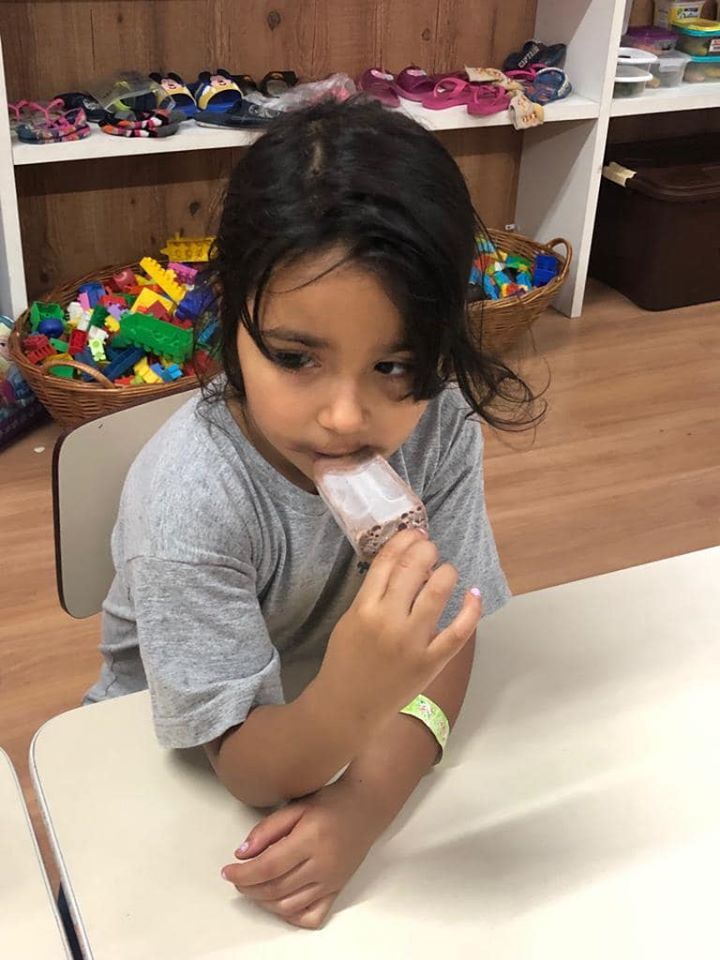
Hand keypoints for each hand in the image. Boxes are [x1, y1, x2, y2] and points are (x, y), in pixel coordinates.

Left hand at [221, 778, 381, 928]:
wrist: (366, 807)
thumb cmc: (331, 802)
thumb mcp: (296, 805)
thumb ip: (267, 829)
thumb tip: (242, 853)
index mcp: (310, 840)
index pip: (268, 867)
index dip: (243, 874)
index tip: (227, 872)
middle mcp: (322, 865)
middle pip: (275, 888)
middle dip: (248, 887)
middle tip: (236, 878)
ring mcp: (331, 881)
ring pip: (288, 905)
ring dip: (263, 901)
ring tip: (252, 887)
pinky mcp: (337, 890)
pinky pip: (311, 915)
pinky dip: (290, 915)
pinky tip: (279, 902)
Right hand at [318, 529, 481, 723]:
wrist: (348, 706)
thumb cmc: (346, 659)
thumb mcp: (350, 619)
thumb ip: (374, 593)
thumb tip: (405, 564)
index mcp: (364, 607)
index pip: (387, 560)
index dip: (404, 540)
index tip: (414, 533)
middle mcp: (389, 620)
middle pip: (413, 569)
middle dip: (426, 549)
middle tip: (430, 547)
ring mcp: (412, 641)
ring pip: (438, 592)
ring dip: (447, 572)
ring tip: (446, 569)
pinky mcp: (431, 661)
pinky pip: (459, 631)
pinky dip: (471, 610)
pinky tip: (473, 594)